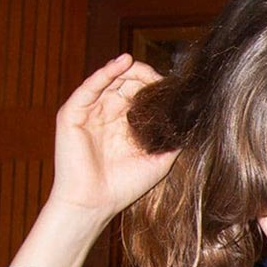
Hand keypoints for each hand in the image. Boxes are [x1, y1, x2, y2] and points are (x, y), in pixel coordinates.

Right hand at [50, 53, 175, 222]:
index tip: (171, 87)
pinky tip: (123, 62)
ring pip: (109, 80)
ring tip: (141, 64)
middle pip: (126, 83)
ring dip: (127, 69)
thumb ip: (173, 143)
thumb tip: (193, 124)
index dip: (154, 87)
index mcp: (123, 124)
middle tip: (159, 78)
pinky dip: (106, 72)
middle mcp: (106, 114)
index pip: (139, 94)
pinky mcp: (72, 113)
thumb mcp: (158, 162)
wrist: (93, 204)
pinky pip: (90, 86)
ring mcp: (89, 111)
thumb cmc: (122, 187)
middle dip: (143, 76)